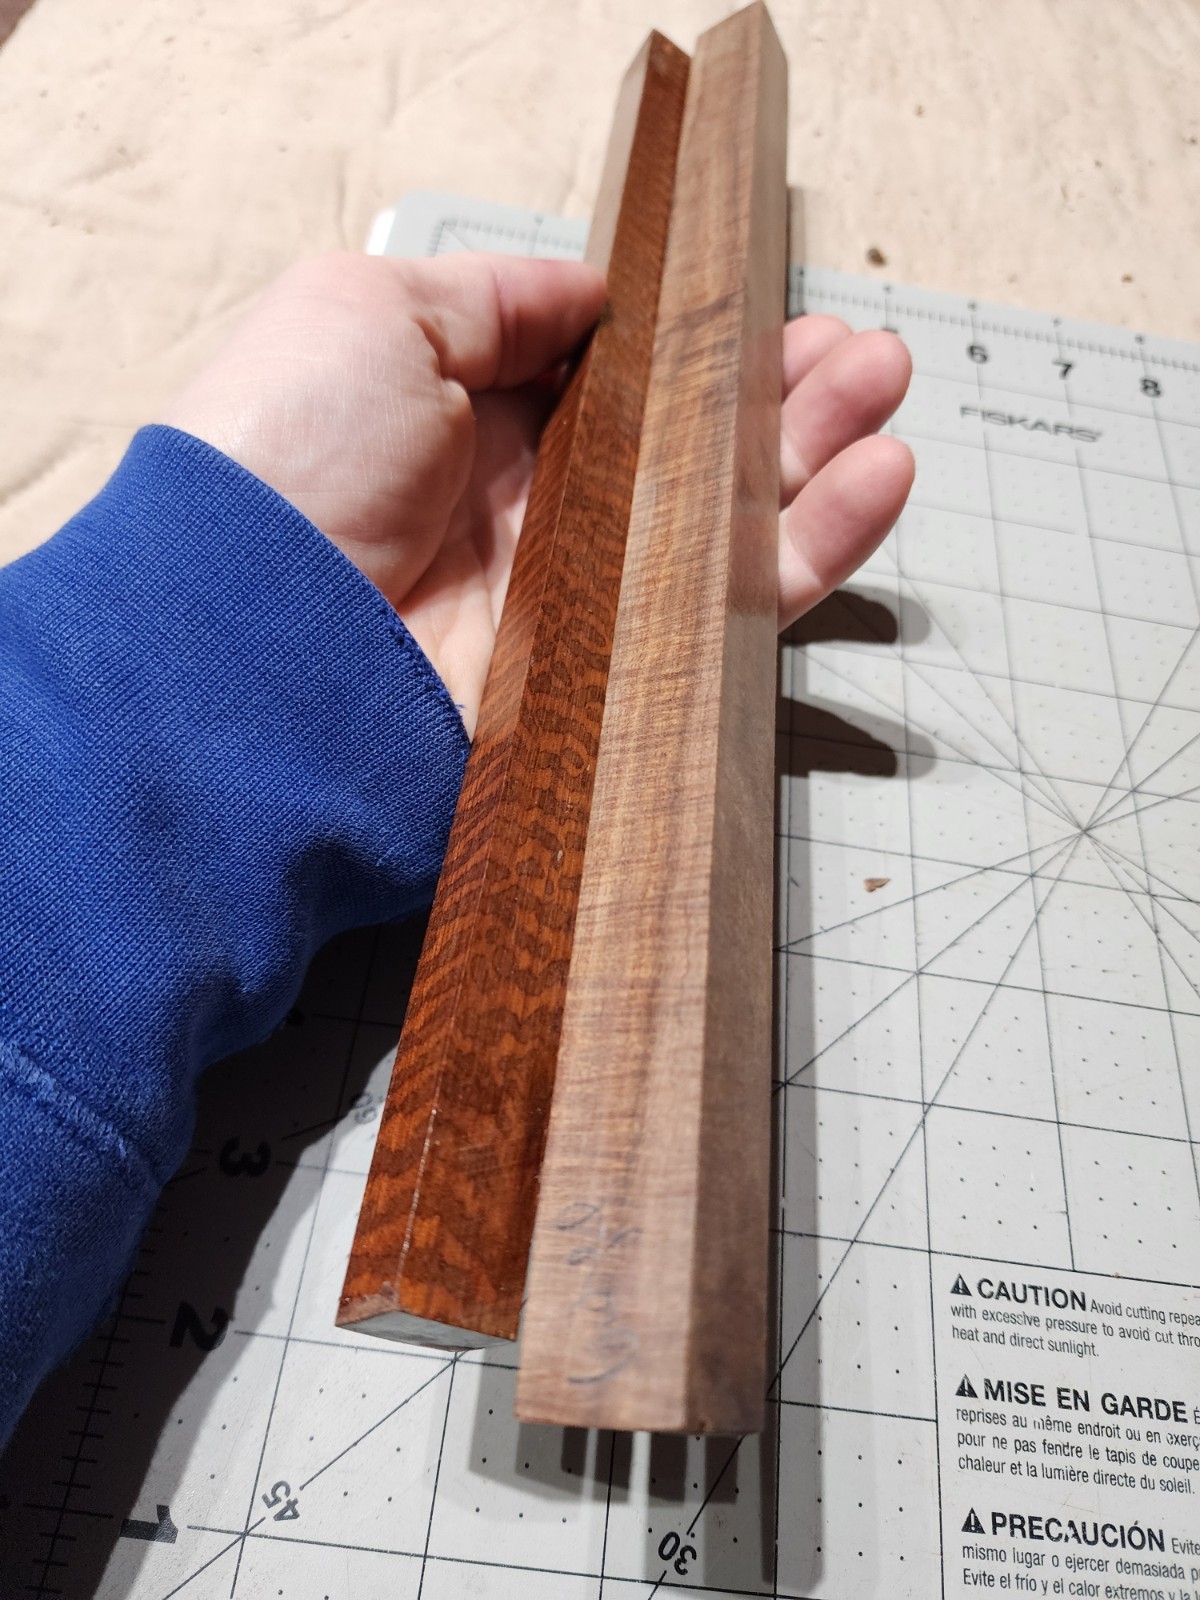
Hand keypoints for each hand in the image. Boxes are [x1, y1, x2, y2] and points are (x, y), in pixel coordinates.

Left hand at [162, 252, 912, 734]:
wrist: (261, 648)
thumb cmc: (290, 460)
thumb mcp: (369, 315)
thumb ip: (492, 299)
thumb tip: (584, 289)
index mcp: (474, 422)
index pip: (614, 376)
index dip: (688, 339)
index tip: (754, 299)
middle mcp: (534, 512)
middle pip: (684, 446)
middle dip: (774, 389)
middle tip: (853, 350)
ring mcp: (580, 596)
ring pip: (726, 522)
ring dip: (814, 451)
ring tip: (879, 388)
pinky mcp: (614, 676)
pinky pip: (736, 612)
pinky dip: (812, 546)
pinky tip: (873, 479)